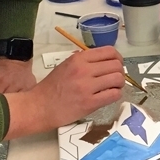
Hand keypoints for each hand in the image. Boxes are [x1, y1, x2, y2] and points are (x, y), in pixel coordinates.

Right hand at [3, 46, 124, 138]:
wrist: (39, 107)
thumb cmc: (52, 87)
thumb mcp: (65, 65)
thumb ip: (83, 61)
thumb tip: (103, 60)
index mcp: (79, 59)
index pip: (109, 52)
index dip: (117, 58)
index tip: (117, 64)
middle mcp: (84, 70)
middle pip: (116, 65)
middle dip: (120, 72)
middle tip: (115, 78)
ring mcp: (87, 87)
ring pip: (118, 79)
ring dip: (119, 84)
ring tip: (113, 87)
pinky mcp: (90, 103)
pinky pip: (113, 95)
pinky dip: (116, 94)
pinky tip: (109, 96)